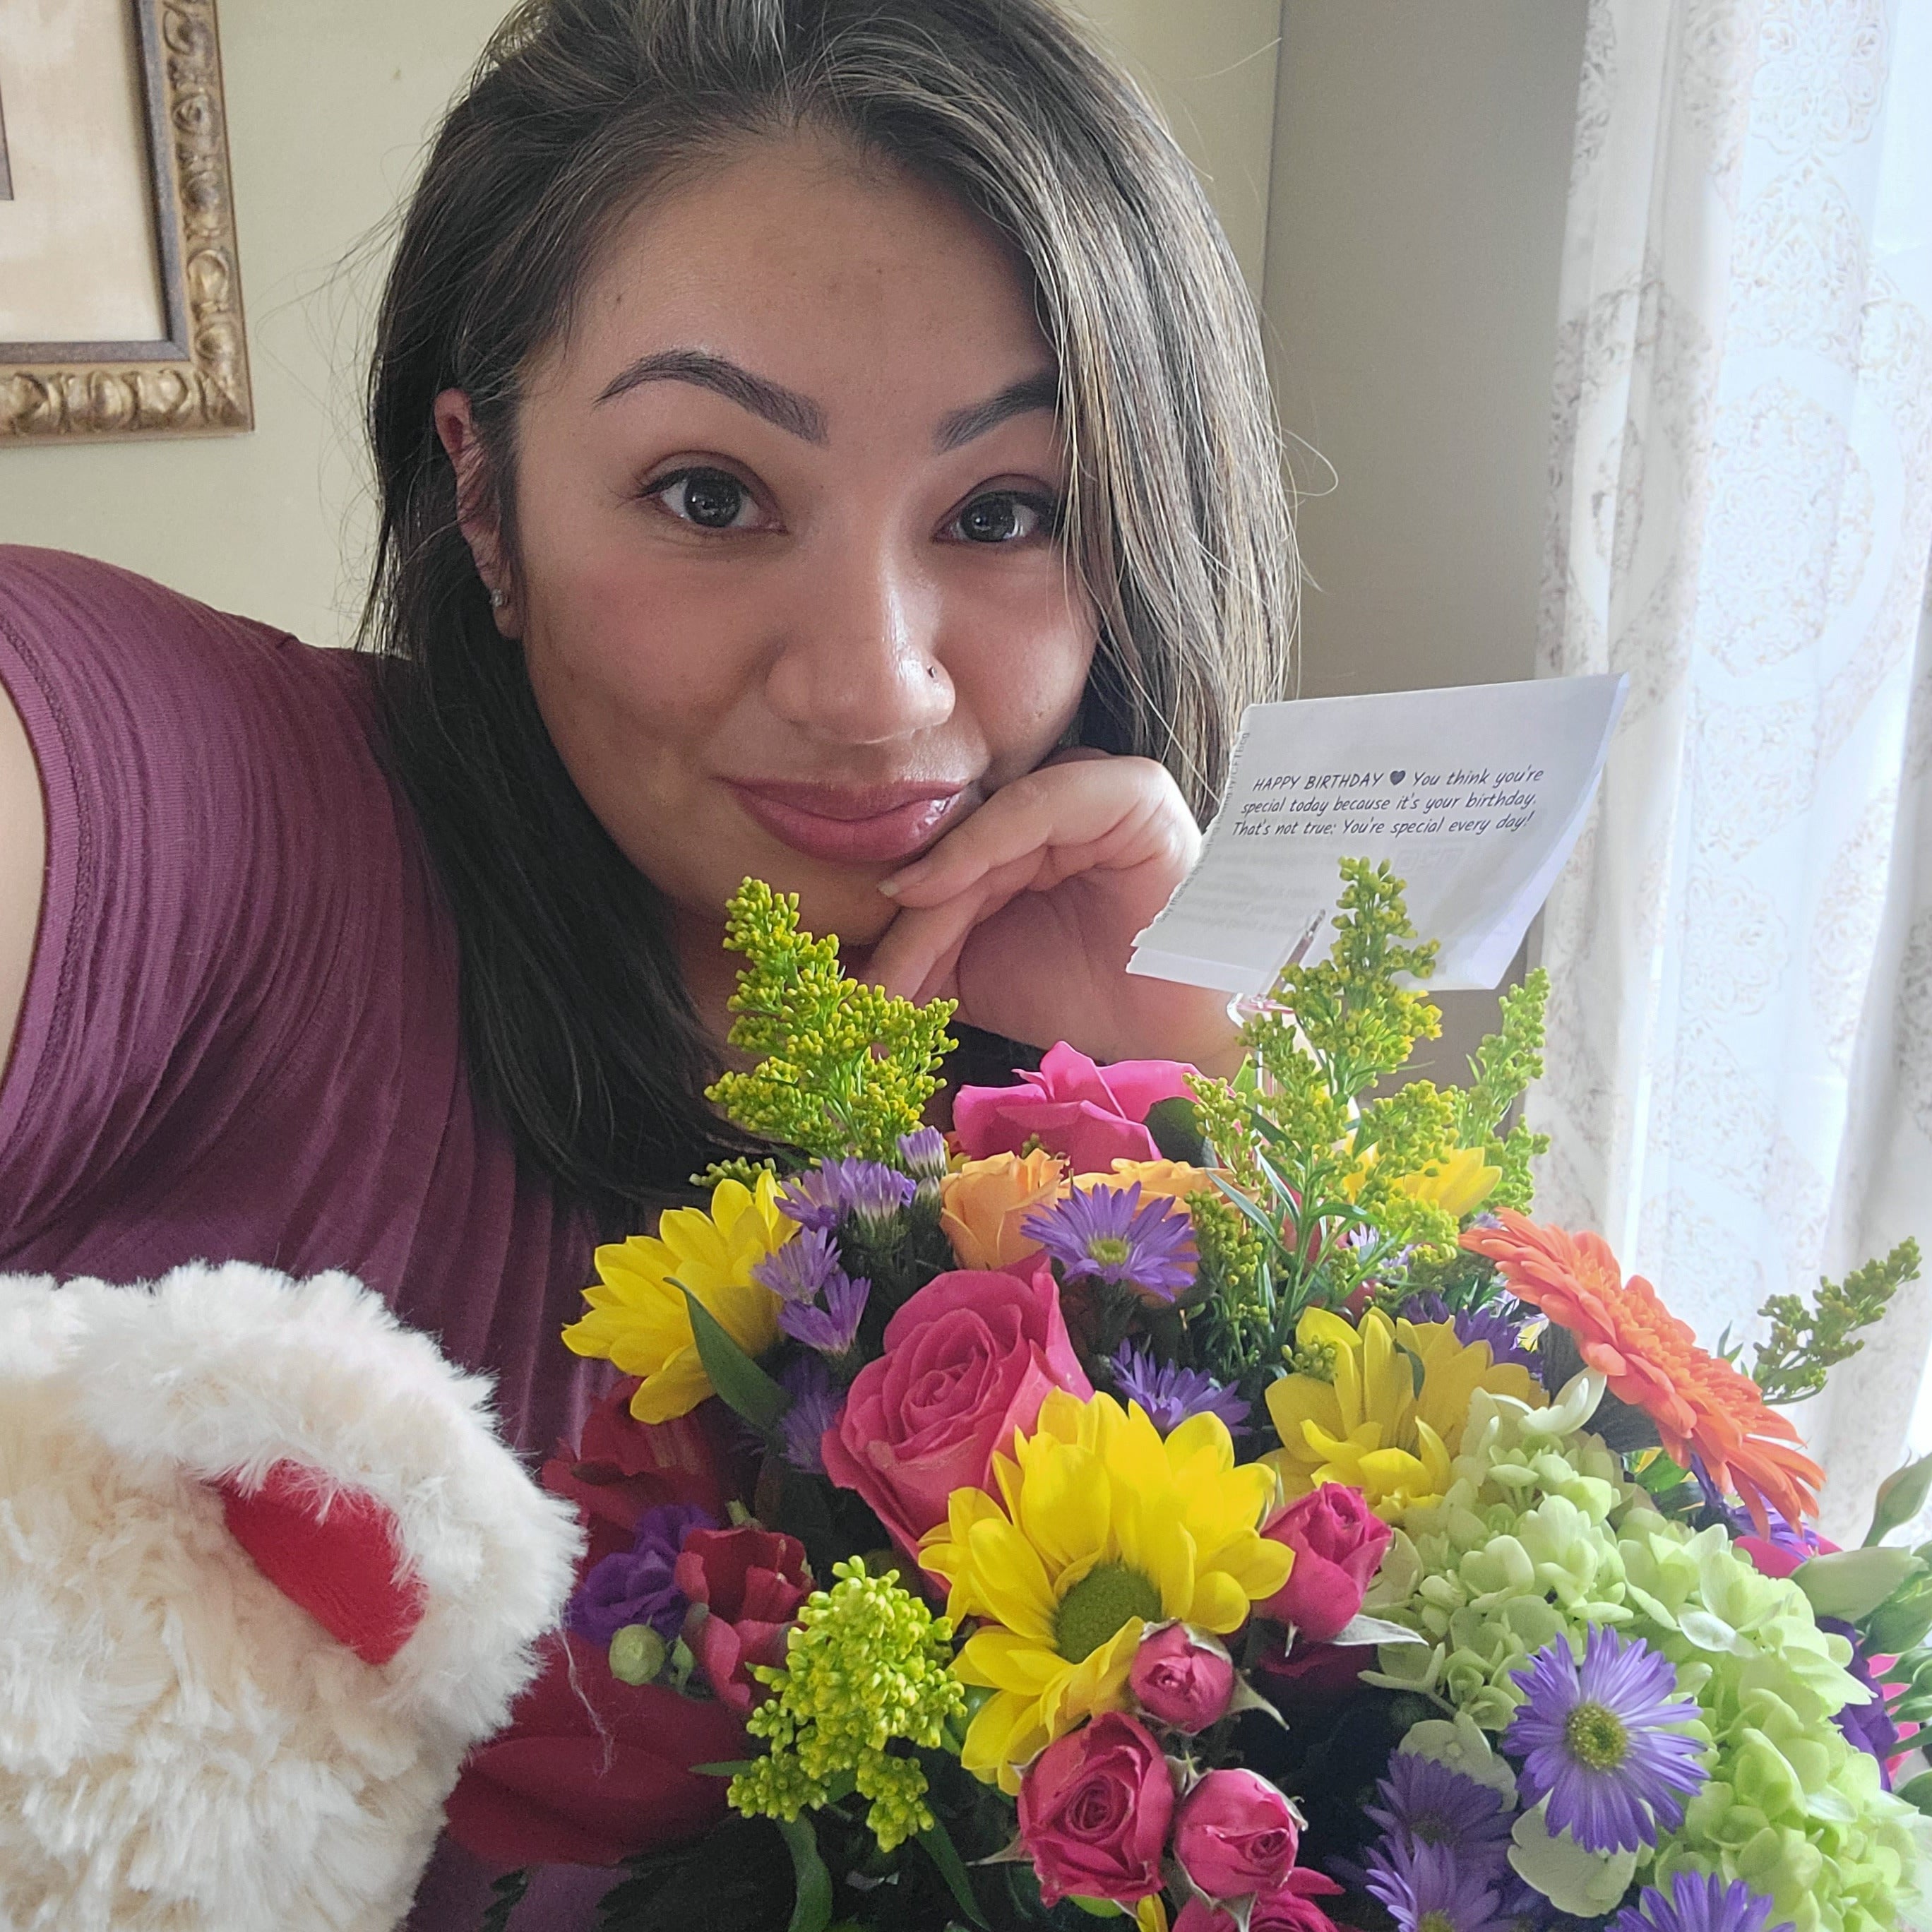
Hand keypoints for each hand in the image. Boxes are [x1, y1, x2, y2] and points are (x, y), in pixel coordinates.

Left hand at [863, 750, 1240, 1072]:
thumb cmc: (1084, 1000)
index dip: (894, 918)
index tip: (846, 978)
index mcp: (1023, 829)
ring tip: (892, 975)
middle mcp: (1058, 798)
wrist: (1171, 1041)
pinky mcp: (1134, 793)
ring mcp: (1097, 788)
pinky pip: (1040, 805)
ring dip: (931, 903)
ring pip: (986, 831)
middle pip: (957, 847)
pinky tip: (927, 890)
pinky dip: (977, 847)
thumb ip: (915, 951)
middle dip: (904, 924)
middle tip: (860, 991)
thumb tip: (832, 967)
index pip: (943, 858)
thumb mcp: (973, 972)